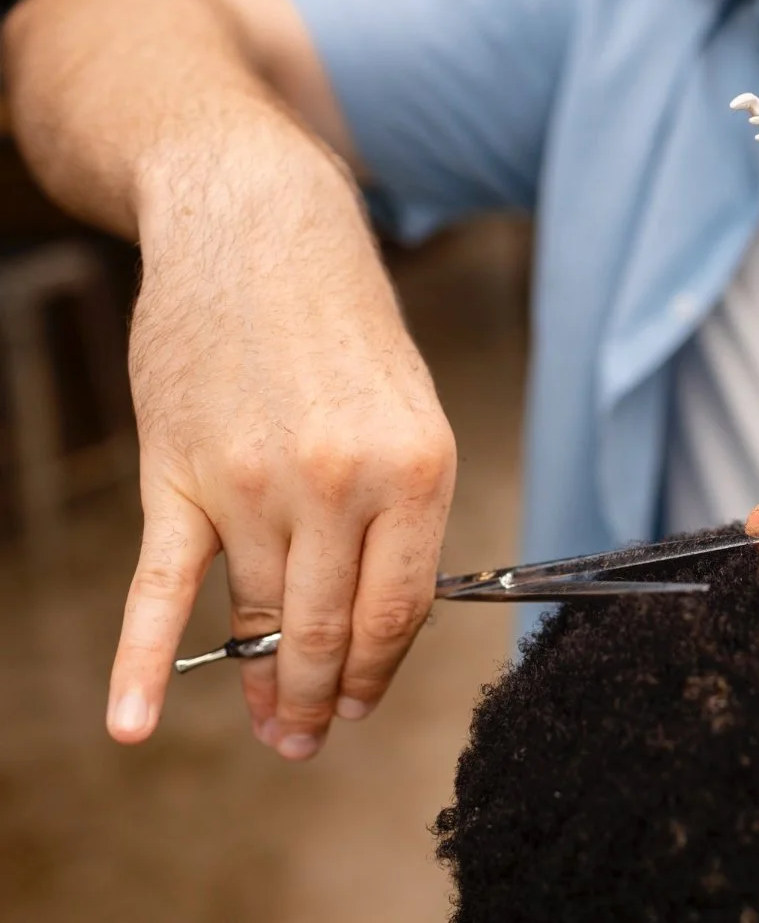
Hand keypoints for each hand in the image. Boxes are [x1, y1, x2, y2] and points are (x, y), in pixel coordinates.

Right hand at [107, 146, 456, 759]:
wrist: (260, 229)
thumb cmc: (346, 325)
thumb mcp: (412, 412)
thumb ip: (400, 511)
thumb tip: (374, 612)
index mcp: (416, 469)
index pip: (398, 609)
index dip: (379, 670)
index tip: (363, 703)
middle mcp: (338, 482)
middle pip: (327, 628)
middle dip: (320, 696)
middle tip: (310, 738)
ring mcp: (252, 481)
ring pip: (259, 613)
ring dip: (264, 683)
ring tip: (270, 725)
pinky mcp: (179, 472)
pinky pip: (161, 586)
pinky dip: (141, 662)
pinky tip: (132, 725)